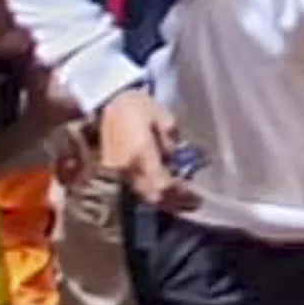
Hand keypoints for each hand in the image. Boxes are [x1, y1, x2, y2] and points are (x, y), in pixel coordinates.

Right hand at [97, 87, 200, 215]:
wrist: (106, 102)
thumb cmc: (136, 106)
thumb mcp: (162, 116)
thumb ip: (171, 141)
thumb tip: (174, 159)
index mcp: (141, 152)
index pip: (163, 185)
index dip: (181, 194)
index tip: (197, 195)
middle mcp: (129, 168)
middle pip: (154, 196)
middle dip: (174, 202)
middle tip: (191, 200)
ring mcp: (119, 172)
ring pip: (144, 195)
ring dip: (163, 199)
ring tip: (180, 196)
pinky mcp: (114, 172)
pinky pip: (136, 189)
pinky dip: (152, 192)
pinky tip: (163, 187)